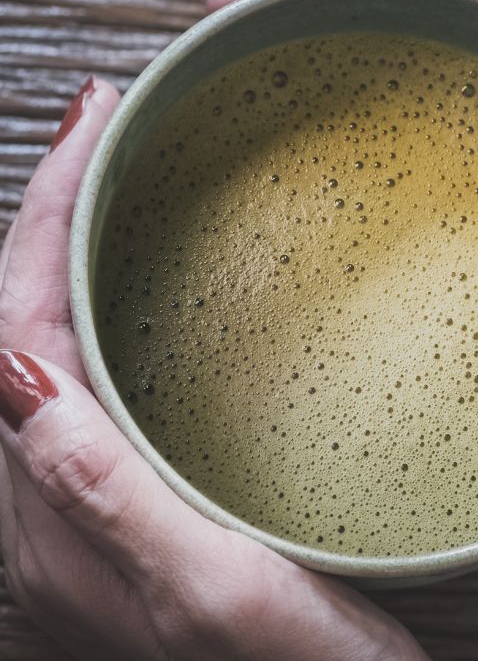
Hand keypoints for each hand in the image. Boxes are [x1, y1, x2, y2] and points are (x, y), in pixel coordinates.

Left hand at [0, 81, 426, 659]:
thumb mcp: (214, 595)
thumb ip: (108, 498)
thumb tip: (19, 377)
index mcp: (56, 516)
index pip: (17, 334)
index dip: (45, 222)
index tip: (95, 129)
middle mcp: (54, 502)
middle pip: (22, 322)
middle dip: (51, 213)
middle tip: (103, 127)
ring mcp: (92, 496)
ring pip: (55, 342)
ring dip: (73, 249)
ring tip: (113, 177)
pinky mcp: (134, 495)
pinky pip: (96, 373)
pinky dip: (108, 301)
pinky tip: (144, 278)